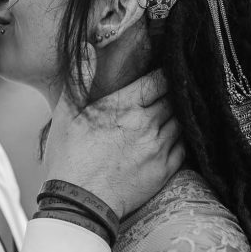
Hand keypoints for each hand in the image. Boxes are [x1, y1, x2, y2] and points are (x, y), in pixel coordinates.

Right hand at [45, 44, 184, 217]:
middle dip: (175, 92)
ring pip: (181, 121)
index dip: (165, 74)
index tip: (165, 73)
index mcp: (124, 106)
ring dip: (180, 115)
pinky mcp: (165, 170)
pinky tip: (176, 137)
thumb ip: (79, 78)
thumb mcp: (65, 114)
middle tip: (175, 90)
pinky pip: (185, 147)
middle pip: (174, 99)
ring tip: (175, 112)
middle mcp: (146, 123)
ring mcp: (159, 147)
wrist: (79, 202)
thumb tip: (88, 49)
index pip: (158, 80)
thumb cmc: (69, 157)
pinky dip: (184, 138)